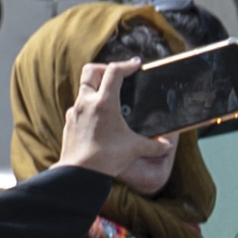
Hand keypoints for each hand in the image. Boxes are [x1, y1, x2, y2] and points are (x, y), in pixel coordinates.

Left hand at [56, 61, 168, 178]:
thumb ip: (155, 146)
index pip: (114, 72)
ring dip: (97, 89)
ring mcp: (75, 110)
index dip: (127, 65)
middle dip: (105, 68)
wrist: (80, 172)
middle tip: (117, 75)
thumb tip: (167, 146)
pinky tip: (99, 120)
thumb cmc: (108, 158)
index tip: (136, 64)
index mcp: (104, 103)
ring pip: (84, 89)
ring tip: (111, 100)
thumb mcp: (137, 149)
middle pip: (91, 70)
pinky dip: (90, 107)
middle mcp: (87, 102)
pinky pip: (79, 107)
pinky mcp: (70, 121)